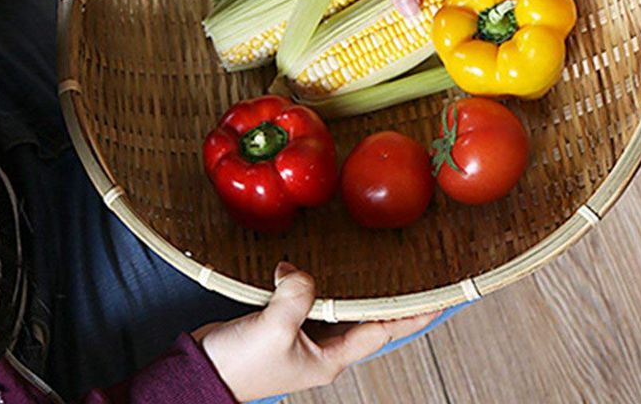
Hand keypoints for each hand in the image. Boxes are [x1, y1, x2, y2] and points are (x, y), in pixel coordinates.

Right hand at [194, 262, 437, 400]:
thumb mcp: (274, 329)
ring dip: (354, 288)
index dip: (410, 313)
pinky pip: (311, 299)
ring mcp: (304, 336)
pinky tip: (314, 268)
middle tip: (412, 277)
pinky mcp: (284, 322)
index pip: (381, 331)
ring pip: (339, 307)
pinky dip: (316, 283)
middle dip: (389, 299)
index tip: (437, 299)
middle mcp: (322, 348)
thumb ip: (296, 298)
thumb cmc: (240, 365)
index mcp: (330, 358)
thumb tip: (303, 272)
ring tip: (375, 268)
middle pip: (366, 319)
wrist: (203, 371)